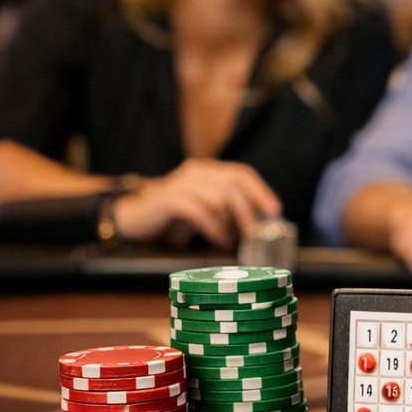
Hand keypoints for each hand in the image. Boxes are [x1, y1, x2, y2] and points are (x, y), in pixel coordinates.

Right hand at [112, 158, 281, 248]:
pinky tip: (220, 240)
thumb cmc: (178, 215)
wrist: (136, 217)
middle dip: (248, 211)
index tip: (275, 211)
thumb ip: (230, 212)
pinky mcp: (169, 198)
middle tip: (255, 233)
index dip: (261, 191)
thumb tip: (259, 226)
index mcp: (209, 170)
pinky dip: (215, 228)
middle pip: (232, 187)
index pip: (242, 174)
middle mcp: (197, 171)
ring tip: (234, 240)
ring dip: (230, 222)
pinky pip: (199, 212)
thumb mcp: (208, 209)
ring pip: (218, 198)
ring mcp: (181, 183)